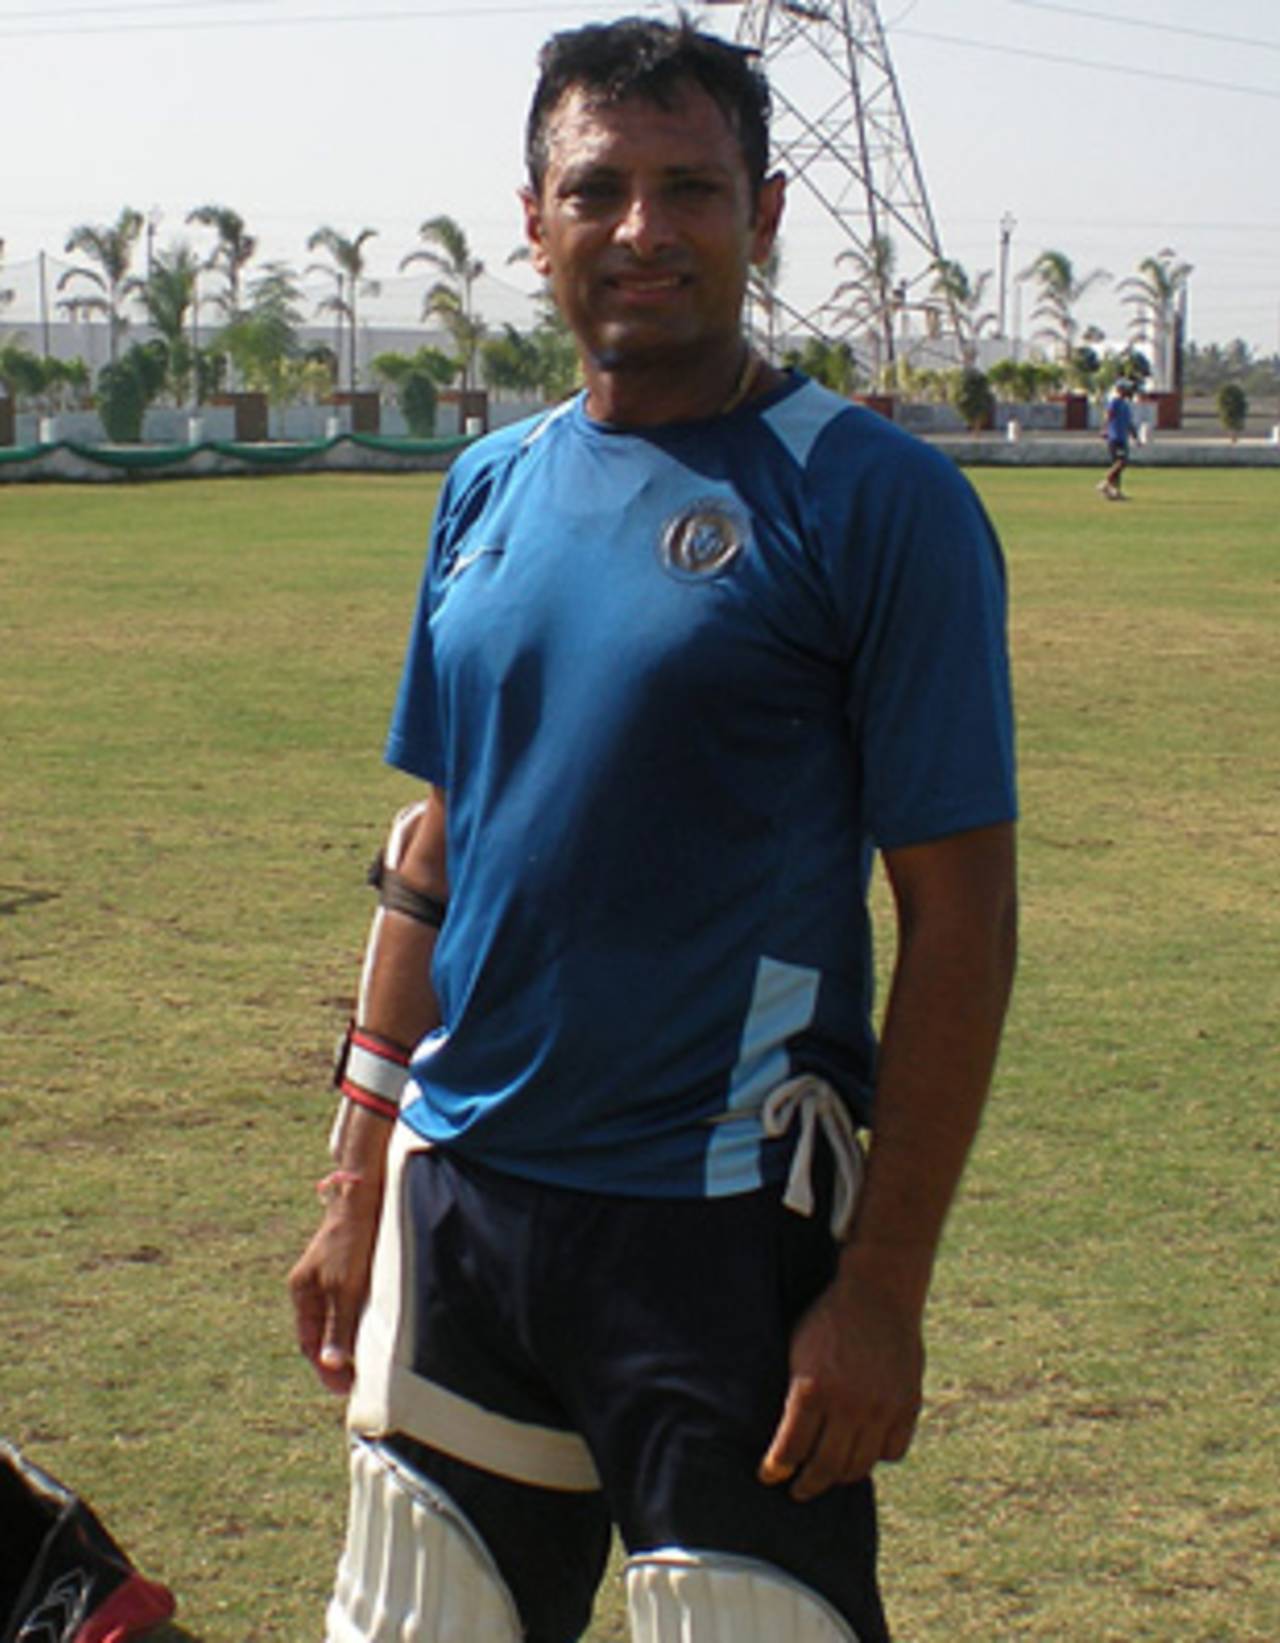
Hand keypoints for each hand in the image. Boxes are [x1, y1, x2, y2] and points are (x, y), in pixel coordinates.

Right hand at [287, 1184, 382, 1395]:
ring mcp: (324, 1278)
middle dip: (332, 1359)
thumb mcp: (345, 1288)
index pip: (309, 1343)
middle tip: (354, 1383)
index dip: (324, 1368)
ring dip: (343, 1343)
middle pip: (318, 1334)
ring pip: (331, 1321)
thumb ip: (337, 1326)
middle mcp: (308, 1288)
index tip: (343, 1388)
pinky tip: (365, 1331)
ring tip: (361, 1365)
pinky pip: (343, 1307)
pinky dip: (350, 1324)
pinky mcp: (342, 1270)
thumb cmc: (351, 1241)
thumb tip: (328, 1364)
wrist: (360, 1198)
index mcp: (301, 1293)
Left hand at [758, 1275, 924, 1501]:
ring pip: (860, 1466)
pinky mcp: (908, 1405)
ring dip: (841, 1476)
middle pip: (826, 1467)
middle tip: (798, 1490)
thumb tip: (787, 1435)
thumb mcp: (797, 1350)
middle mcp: (849, 1404)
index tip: (770, 1476)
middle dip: (807, 1485)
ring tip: (830, 1475)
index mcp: (813, 1389)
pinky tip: (865, 1450)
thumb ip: (796, 1394)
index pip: (790, 1449)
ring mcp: (882, 1407)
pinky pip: (893, 1451)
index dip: (777, 1469)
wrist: (877, 1292)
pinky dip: (877, 1456)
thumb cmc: (829, 1319)